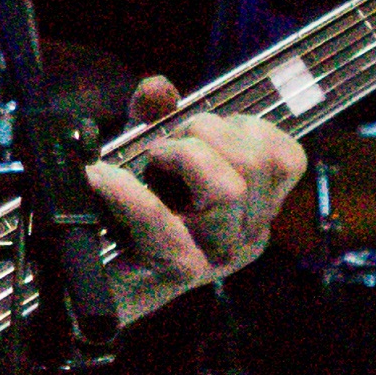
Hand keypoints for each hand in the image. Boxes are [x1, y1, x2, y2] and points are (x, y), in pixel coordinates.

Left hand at [85, 74, 306, 315]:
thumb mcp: (152, 155)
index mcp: (256, 208)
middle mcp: (246, 235)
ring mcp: (216, 257)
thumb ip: (158, 115)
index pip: (285, 157)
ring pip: (227, 189)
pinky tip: (102, 178)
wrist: (90, 285)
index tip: (201, 128)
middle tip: (164, 143)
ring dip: (180, 156)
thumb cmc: (130, 214)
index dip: (245, 127)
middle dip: (205, 132)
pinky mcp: (177, 273)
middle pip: (255, 164)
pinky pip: (162, 223)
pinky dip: (127, 192)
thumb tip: (157, 89)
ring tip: (148, 162)